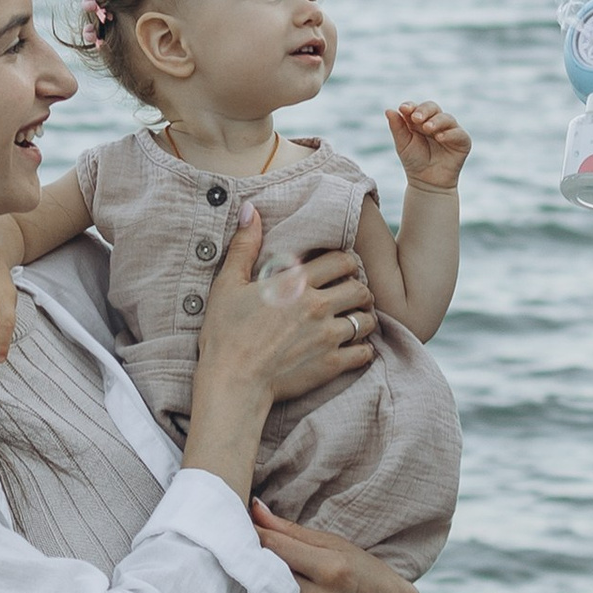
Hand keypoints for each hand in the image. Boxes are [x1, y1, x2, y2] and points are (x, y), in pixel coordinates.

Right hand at [195, 213, 376, 411]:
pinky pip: (364, 352)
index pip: (342, 260)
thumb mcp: (227, 285)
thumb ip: (244, 246)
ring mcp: (327, 337)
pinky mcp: (331, 365)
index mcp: (296, 283)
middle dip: (359, 289)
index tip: (338, 270)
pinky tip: (352, 347)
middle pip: (361, 288)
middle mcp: (317, 306)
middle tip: (350, 294)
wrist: (231, 383)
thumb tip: (249, 209)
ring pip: (367, 319)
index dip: (345, 263)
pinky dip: (363, 349)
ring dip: (363, 318)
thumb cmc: (225, 334)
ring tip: (353, 319)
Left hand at [250, 507, 422, 592]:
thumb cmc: (366, 574)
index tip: (240, 530)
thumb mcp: (336, 545)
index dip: (254, 536)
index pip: (277, 548)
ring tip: (251, 584)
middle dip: (252, 565)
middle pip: (269, 579)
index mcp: (332, 569)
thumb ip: (293, 531)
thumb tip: (256, 510)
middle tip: (239, 556)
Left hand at [385, 98, 471, 189]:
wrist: (427, 182)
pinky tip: (440, 137)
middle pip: (432, 107)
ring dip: (436, 121)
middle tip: (415, 118)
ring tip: (427, 128)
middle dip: (424, 110)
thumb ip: (397, 128)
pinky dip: (449, 134)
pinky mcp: (462, 141)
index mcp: (420, 120)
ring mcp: (450, 130)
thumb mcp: (403, 144)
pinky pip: (458, 133)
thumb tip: (388, 110)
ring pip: (446, 118)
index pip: (416, 107)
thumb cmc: (414, 161)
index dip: (411, 106)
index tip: (403, 109)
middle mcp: (436, 121)